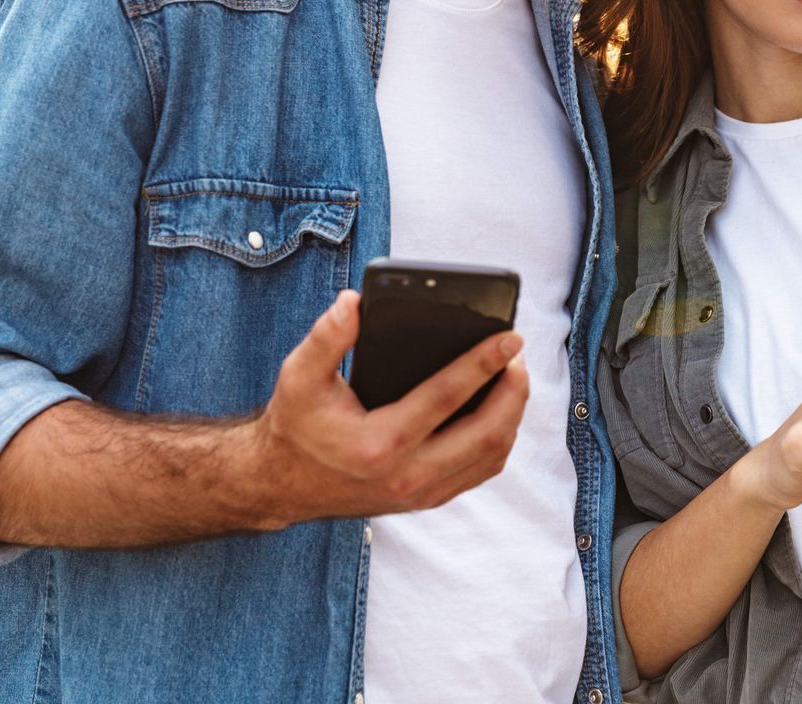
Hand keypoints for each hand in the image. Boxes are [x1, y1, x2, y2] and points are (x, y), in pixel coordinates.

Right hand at [251, 289, 529, 523]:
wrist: (282, 485)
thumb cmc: (296, 424)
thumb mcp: (299, 375)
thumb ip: (326, 336)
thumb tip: (355, 302)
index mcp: (379, 444)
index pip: (447, 398)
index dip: (483, 363)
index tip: (510, 337)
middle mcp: (406, 475)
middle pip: (486, 434)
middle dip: (513, 391)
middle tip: (519, 354)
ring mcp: (421, 493)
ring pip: (491, 456)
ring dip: (512, 414)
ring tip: (514, 375)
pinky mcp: (428, 499)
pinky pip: (481, 470)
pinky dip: (499, 437)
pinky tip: (500, 407)